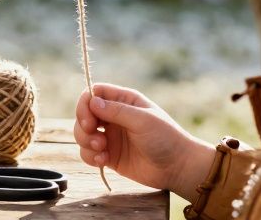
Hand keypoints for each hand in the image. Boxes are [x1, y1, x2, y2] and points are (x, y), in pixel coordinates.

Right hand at [74, 83, 214, 201]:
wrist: (178, 167)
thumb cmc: (166, 138)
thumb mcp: (143, 120)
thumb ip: (117, 111)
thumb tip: (92, 102)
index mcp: (124, 101)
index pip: (94, 93)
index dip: (85, 104)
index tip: (89, 119)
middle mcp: (114, 117)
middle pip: (84, 114)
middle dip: (83, 125)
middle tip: (95, 135)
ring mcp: (111, 136)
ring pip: (83, 134)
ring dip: (86, 141)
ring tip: (102, 150)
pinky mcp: (109, 156)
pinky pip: (88, 153)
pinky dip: (90, 157)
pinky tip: (103, 161)